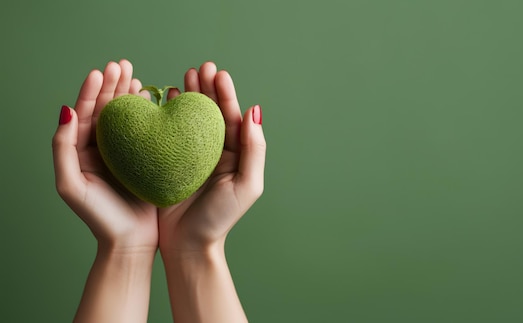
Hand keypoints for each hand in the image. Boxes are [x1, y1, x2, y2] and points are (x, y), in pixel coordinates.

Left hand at [53, 59, 157, 251]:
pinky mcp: (145, 158)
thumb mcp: (70, 184)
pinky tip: (152, 99)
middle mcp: (102, 148)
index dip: (91, 91)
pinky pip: (145, 130)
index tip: (101, 71)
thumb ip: (63, 147)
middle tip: (122, 65)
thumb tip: (65, 111)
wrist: (130, 241)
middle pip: (105, 109)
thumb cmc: (99, 217)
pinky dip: (147, 113)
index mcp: (82, 151)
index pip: (84, 113)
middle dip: (111, 85)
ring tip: (134, 75)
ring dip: (128, 94)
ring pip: (125, 116)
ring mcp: (125, 152)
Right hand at [158, 62, 265, 252]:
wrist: (188, 246)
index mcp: (235, 154)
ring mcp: (191, 156)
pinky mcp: (169, 162)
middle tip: (199, 68)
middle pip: (211, 113)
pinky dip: (166, 114)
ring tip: (184, 76)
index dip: (225, 94)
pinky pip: (168, 133)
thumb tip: (255, 111)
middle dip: (206, 88)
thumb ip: (254, 149)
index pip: (232, 117)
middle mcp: (214, 151)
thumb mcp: (246, 185)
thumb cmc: (220, 219)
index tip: (217, 73)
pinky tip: (162, 98)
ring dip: (188, 96)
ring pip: (190, 119)